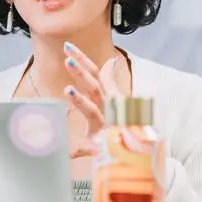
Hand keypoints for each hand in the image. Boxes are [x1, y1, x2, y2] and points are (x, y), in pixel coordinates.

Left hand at [62, 42, 124, 158]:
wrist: (135, 155)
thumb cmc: (121, 128)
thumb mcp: (113, 105)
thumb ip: (109, 83)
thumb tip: (110, 62)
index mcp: (110, 98)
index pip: (96, 73)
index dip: (83, 59)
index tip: (68, 46)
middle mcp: (111, 107)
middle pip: (95, 84)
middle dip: (81, 70)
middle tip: (67, 56)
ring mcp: (108, 123)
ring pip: (94, 108)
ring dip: (80, 99)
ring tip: (66, 89)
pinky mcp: (104, 140)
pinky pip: (92, 137)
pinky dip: (81, 141)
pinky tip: (70, 138)